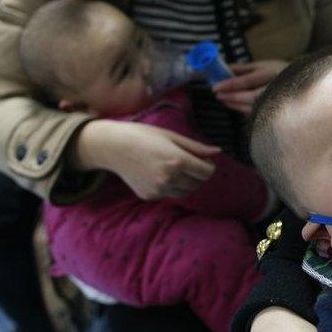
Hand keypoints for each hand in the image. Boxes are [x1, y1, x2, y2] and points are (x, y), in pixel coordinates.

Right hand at [70, 120, 219, 199]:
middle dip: (199, 174)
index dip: (209, 165)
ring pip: (186, 192)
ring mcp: (159, 189)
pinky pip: (170, 194)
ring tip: (178, 169)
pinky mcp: (150, 196)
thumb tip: (218, 152)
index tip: (204, 160)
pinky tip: (162, 173)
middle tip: (191, 163)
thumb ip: (196, 147)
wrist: (114, 147)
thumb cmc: (144, 136)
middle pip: (198, 183)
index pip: (206, 172)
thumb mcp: (172, 136)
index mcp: (177, 161)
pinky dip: (172, 187)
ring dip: (188, 182)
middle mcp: (169, 178)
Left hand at [213, 59, 288, 115]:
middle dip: (232, 97)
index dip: (230, 84)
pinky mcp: (277, 112)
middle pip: (251, 96)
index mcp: (271, 73)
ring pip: (254, 108)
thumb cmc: (278, 71)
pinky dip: (245, 111)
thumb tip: (222, 68)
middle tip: (218, 96)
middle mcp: (275, 88)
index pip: (247, 81)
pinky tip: (237, 106)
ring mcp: (277, 101)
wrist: (302, 82)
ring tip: (225, 101)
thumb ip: (242, 68)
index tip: (215, 87)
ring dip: (237, 105)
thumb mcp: (261, 65)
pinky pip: (259, 114)